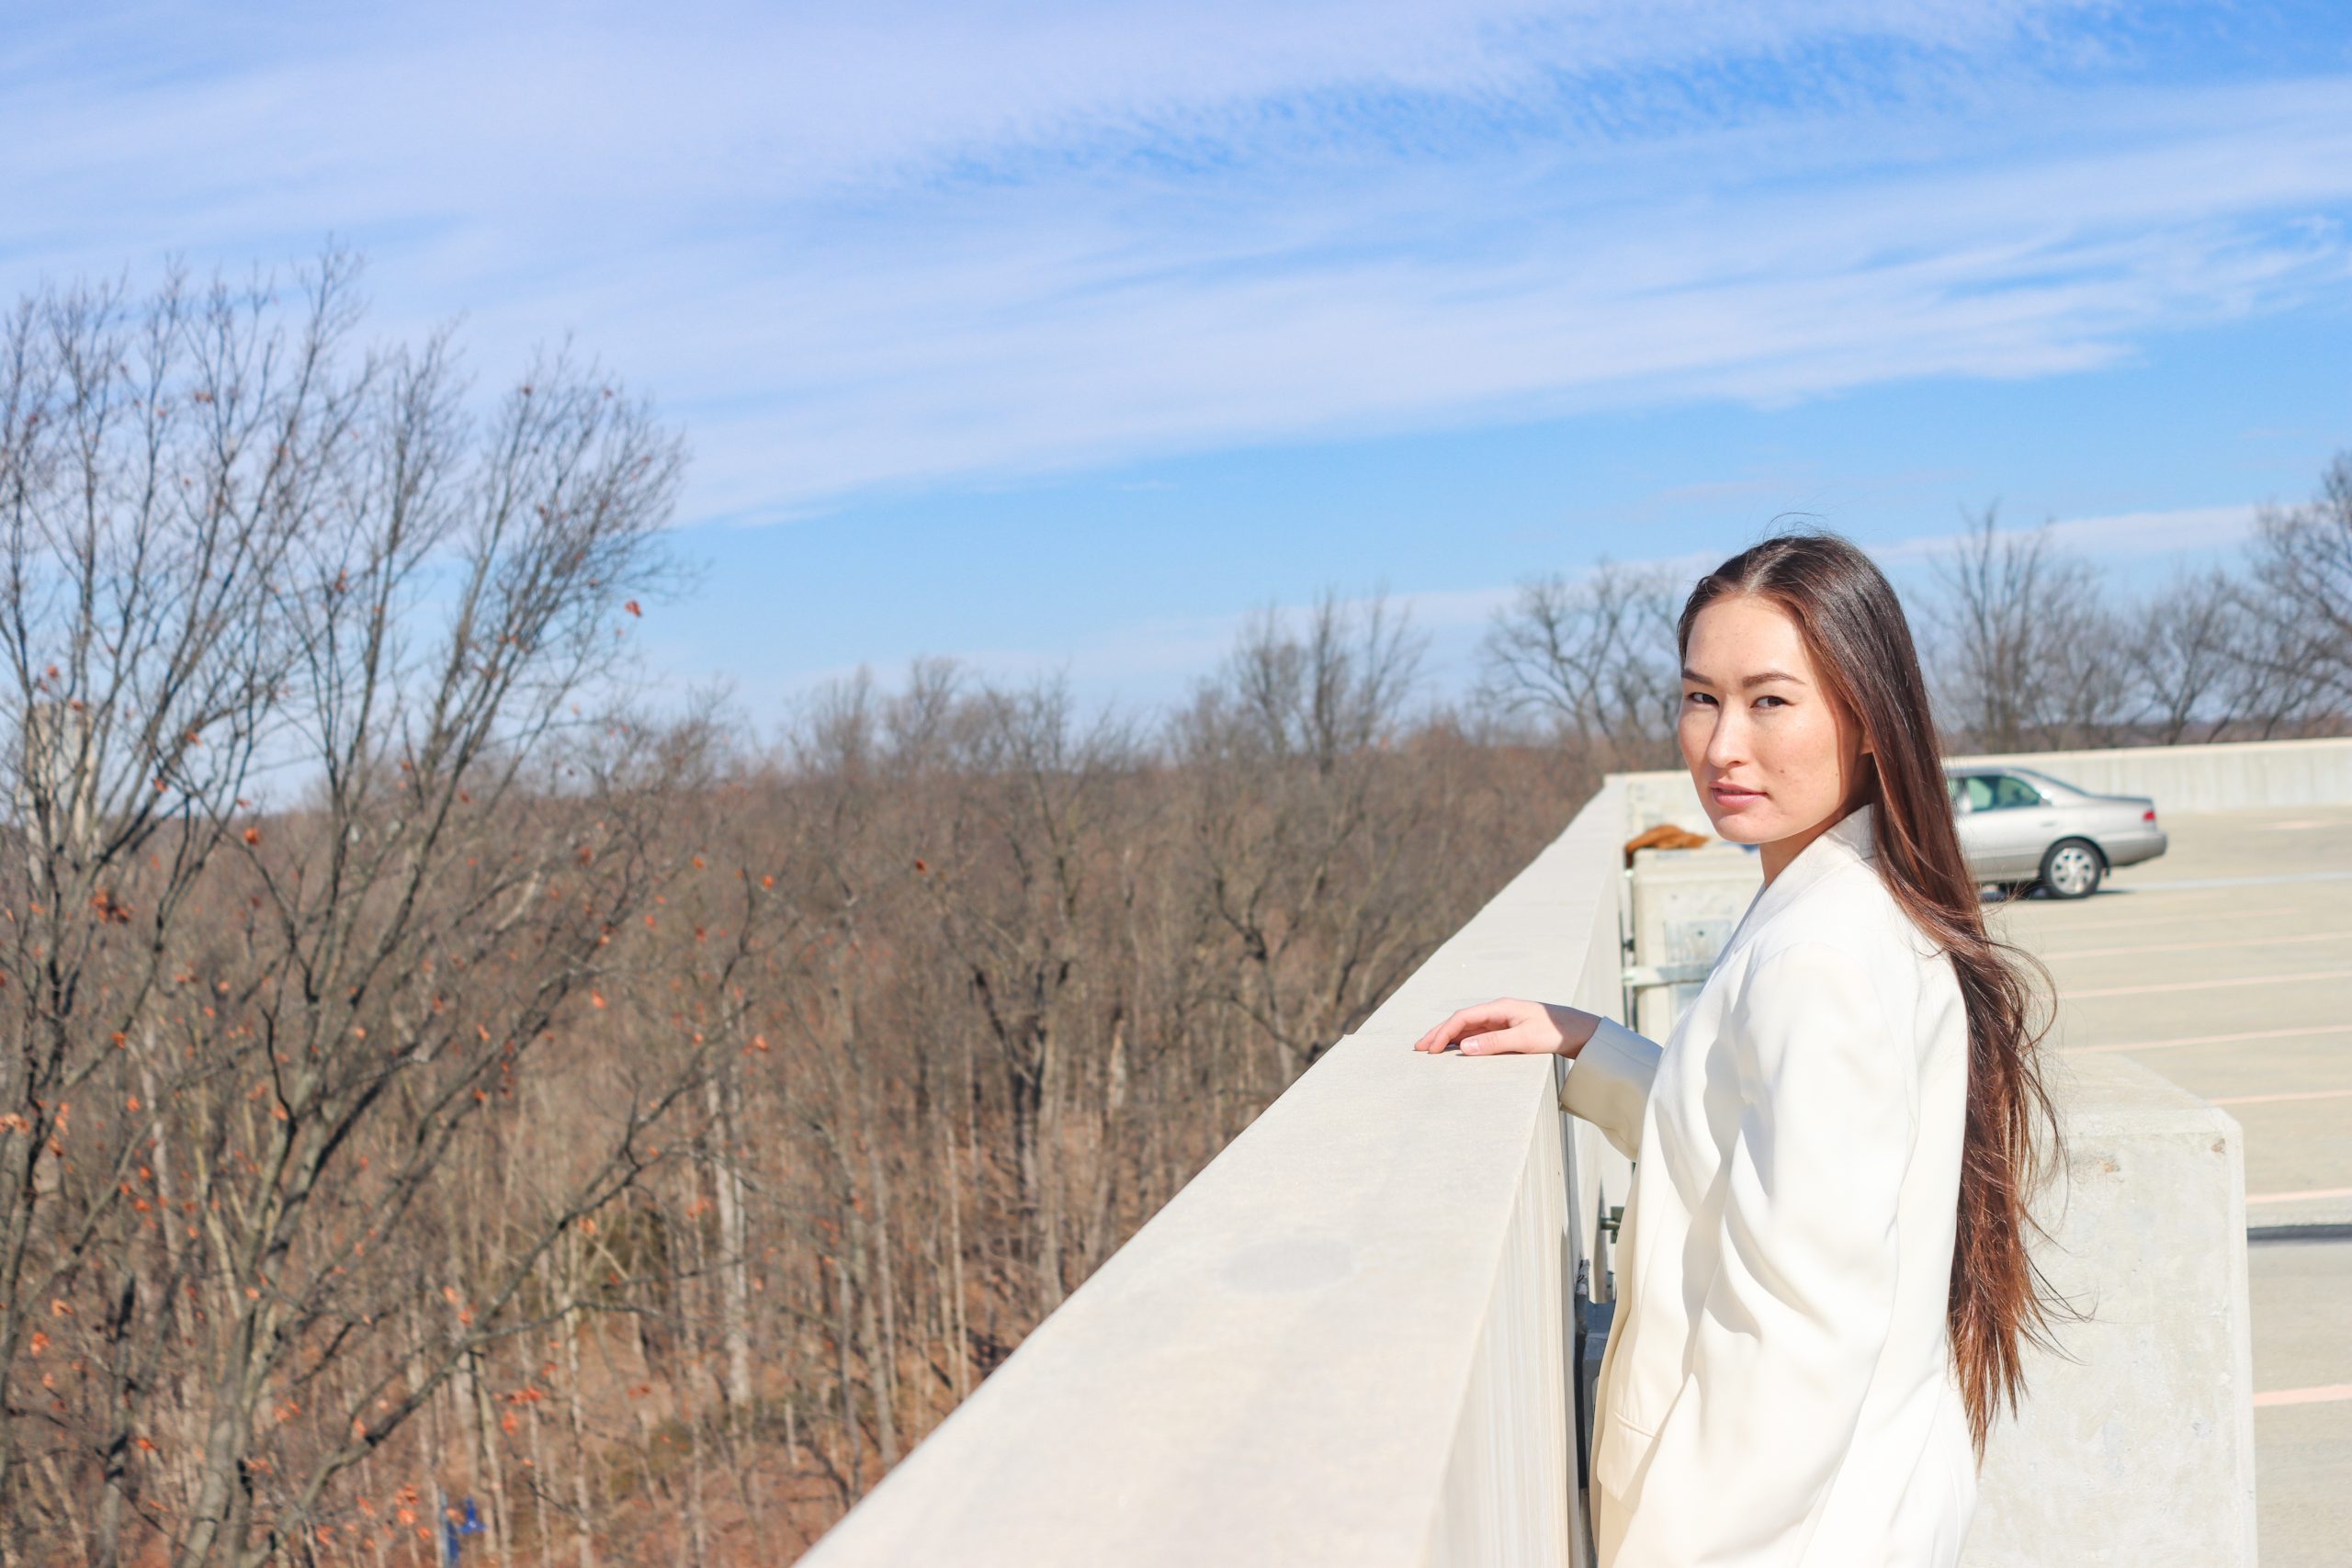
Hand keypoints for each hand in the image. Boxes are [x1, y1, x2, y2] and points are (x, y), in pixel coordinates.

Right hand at [1411, 997, 1600, 1057]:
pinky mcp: (1506, 1028)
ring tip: (1429, 1050)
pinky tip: (1454, 1050)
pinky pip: (1477, 1033)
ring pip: (1467, 1027)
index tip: (1430, 1048)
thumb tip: (1464, 1047)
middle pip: (1460, 1020)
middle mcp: (1497, 1010)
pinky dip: (1462, 1041)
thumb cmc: (1554, 1033)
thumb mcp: (1525, 1040)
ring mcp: (1501, 1019)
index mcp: (1499, 1007)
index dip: (1444, 1032)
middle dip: (1438, 1033)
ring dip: (1448, 1037)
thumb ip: (1494, 1043)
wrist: (1578, 1031)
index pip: (1463, 1017)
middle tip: (1418, 1048)